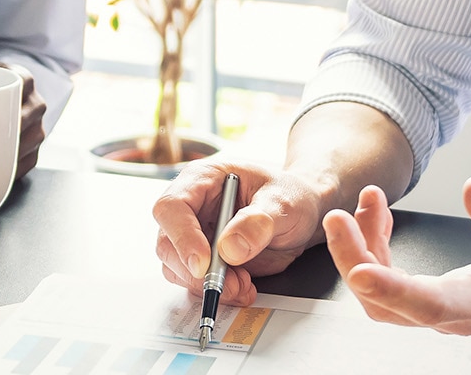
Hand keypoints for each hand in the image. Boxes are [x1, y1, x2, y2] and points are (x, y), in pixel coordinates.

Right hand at [151, 157, 333, 305]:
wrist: (302, 215)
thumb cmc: (291, 197)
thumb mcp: (284, 204)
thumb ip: (258, 222)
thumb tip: (228, 248)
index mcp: (202, 179)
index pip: (172, 206)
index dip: (182, 236)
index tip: (203, 263)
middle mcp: (191, 206)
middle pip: (168, 242)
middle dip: (196, 271)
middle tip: (231, 285)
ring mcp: (194, 233)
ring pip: (176, 267)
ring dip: (207, 284)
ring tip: (243, 285)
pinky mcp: (202, 258)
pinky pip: (194, 281)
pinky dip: (216, 291)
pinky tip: (242, 287)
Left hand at [324, 177, 470, 336]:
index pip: (433, 304)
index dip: (393, 290)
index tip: (359, 271)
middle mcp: (459, 315)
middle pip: (388, 306)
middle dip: (354, 261)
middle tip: (339, 217)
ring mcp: (443, 313)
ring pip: (381, 298)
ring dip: (361, 251)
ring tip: (367, 203)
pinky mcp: (433, 303)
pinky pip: (390, 285)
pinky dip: (375, 251)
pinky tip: (379, 219)